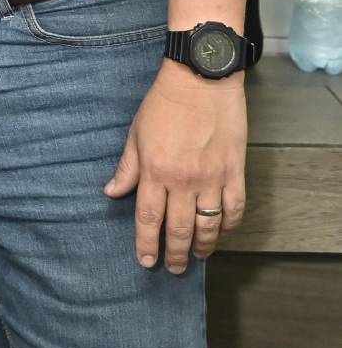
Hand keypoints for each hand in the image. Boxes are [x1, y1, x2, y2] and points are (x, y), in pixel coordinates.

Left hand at [104, 61, 246, 272]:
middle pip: (179, 228)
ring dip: (203, 246)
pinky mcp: (234, 170)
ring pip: (208, 225)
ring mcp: (212, 177)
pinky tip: (222, 233)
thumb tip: (112, 192)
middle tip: (174, 268)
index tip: (147, 261)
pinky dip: (229, 226)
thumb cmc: (164, 103)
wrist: (201, 78)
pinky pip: (234, 208)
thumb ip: (127, 167)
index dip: (146, 243)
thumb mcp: (136, 133)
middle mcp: (183, 180)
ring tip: (197, 257)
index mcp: (155, 170)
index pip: (148, 218)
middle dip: (175, 253)